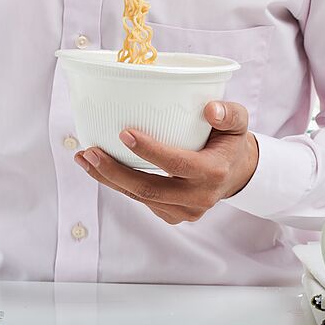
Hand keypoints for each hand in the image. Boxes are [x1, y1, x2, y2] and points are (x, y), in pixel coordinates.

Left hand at [75, 101, 258, 223]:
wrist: (237, 173)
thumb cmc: (231, 140)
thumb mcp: (238, 122)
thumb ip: (228, 113)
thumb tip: (209, 108)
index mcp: (214, 172)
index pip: (177, 165)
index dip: (149, 151)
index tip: (124, 133)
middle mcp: (199, 197)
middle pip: (149, 189)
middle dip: (115, 172)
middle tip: (90, 152)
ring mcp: (186, 211)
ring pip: (141, 198)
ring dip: (109, 179)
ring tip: (85, 158)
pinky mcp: (174, 216)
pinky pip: (143, 201)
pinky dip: (120, 185)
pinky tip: (101, 168)